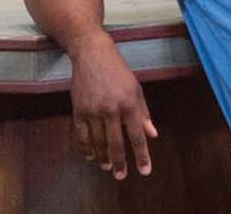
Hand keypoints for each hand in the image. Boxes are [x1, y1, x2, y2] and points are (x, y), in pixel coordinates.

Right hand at [68, 43, 157, 179]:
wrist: (93, 55)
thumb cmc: (119, 73)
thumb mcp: (137, 90)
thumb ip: (144, 114)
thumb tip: (152, 135)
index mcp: (130, 105)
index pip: (137, 137)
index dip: (142, 156)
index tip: (145, 172)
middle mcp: (111, 109)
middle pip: (116, 144)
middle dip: (120, 163)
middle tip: (121, 176)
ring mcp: (93, 111)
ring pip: (98, 142)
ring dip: (102, 158)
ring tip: (107, 167)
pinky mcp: (78, 110)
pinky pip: (81, 135)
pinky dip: (86, 148)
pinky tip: (90, 156)